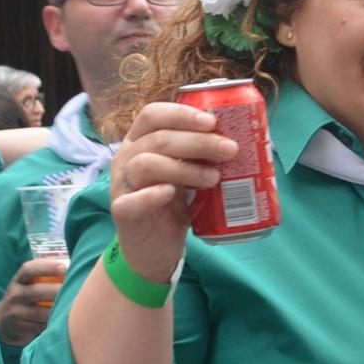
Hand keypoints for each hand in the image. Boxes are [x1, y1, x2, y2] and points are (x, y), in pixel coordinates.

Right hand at [0, 255, 70, 345]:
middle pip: (36, 291)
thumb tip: (72, 265)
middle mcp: (14, 295)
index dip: (46, 267)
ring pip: (40, 313)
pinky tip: (64, 323)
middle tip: (76, 290)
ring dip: (57, 311)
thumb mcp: (28, 285)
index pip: (28, 269)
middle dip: (56, 290)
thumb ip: (44, 276)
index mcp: (18, 281)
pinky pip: (40, 327)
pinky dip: (52, 325)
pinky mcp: (19, 329)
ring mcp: (14, 313)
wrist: (3, 323)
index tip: (64, 267)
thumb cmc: (26, 299)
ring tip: (74, 308)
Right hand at [108, 100, 239, 280]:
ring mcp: (121, 184)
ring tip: (214, 177)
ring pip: (146, 164)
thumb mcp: (188, 175)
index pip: (153, 114)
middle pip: (158, 139)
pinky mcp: (122, 212)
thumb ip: (202, 158)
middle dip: (198, 141)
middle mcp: (126, 157)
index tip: (213, 121)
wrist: (154, 249)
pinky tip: (171, 193)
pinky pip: (131, 200)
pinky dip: (152, 195)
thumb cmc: (173, 205)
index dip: (182, 114)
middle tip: (230, 150)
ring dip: (185, 168)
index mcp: (140, 141)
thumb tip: (241, 140)